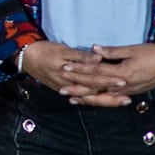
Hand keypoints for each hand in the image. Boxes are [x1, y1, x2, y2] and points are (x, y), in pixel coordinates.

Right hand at [18, 39, 135, 108]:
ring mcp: (66, 88)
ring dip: (105, 101)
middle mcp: (70, 84)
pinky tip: (101, 104)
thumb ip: (81, 56)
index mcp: (70, 73)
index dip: (109, 81)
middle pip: (94, 93)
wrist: (26, 57)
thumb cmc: (44, 50)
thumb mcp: (62, 50)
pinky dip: (91, 101)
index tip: (125, 82)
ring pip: (89, 98)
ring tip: (120, 102)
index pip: (94, 79)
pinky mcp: (63, 89)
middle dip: (111, 96)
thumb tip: (98, 58)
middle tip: (128, 99)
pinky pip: (80, 98)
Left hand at [69, 43, 154, 96]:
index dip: (79, 70)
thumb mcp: (133, 49)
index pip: (95, 72)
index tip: (65, 68)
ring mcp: (127, 91)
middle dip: (77, 88)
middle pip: (96, 88)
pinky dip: (99, 101)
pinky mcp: (131, 92)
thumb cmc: (153, 54)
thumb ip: (113, 51)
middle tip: (61, 89)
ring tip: (71, 99)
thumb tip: (94, 49)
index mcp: (122, 73)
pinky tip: (91, 101)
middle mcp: (123, 85)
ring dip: (86, 98)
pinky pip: (111, 99)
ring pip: (102, 97)